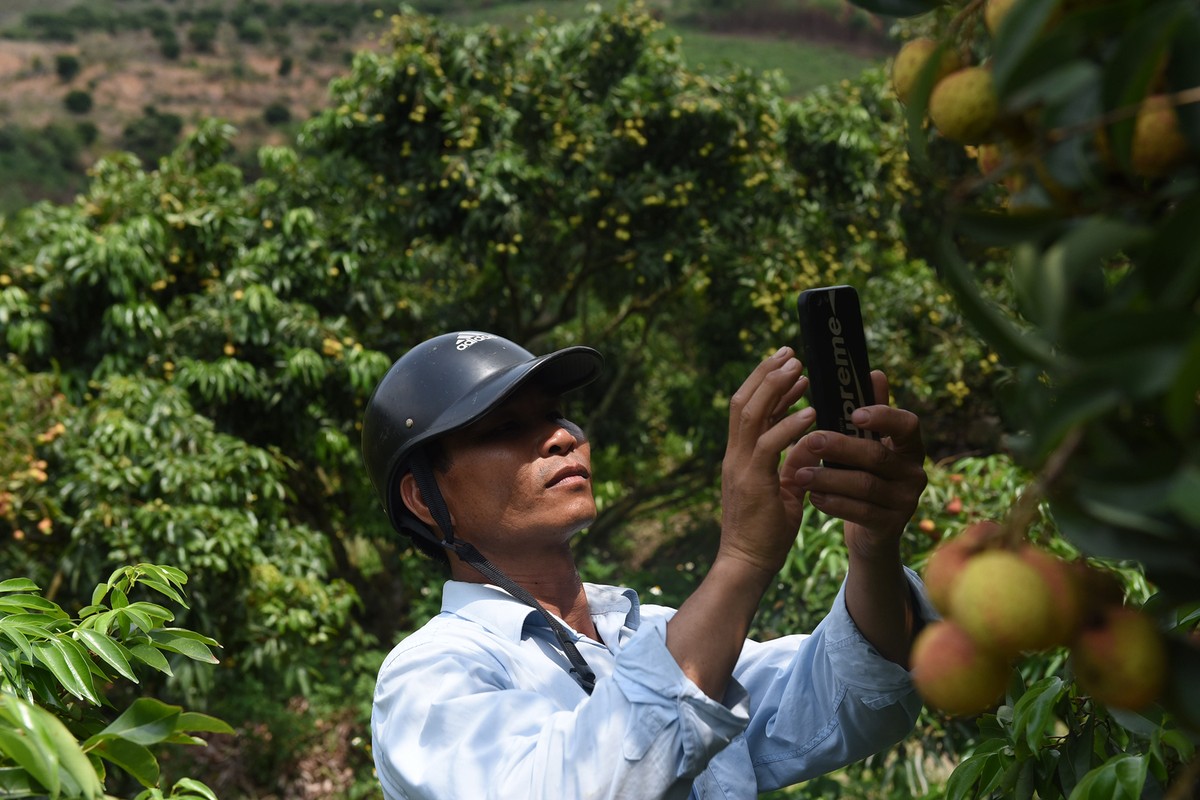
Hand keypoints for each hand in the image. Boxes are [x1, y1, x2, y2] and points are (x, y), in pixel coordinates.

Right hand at [718, 347, 815, 576]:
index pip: (747, 408)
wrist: (747, 564)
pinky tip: (812, 413)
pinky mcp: (752, 481)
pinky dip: (790, 425)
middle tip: (792, 353)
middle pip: (744, 401)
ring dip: (777, 389)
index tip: (789, 365)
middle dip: (767, 374)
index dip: (766, 384)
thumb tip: (811, 442)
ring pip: (751, 414)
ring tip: (801, 370)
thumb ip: (791, 463)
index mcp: (739, 456)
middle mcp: (734, 455)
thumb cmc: (765, 532)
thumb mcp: (782, 489)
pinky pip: (769, 444)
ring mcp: (740, 466)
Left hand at [789, 371, 926, 560]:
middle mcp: (914, 472)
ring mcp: (905, 501)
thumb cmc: (865, 476)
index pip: (908, 424)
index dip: (884, 416)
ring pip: (864, 485)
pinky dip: (833, 502)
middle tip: (810, 439)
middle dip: (841, 446)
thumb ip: (873, 413)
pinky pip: (859, 512)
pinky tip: (811, 496)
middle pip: (877, 455)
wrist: (872, 531)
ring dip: (828, 477)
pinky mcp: (890, 526)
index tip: (855, 413)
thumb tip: (874, 373)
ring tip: (799, 473)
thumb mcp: (869, 445)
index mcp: (910, 447)